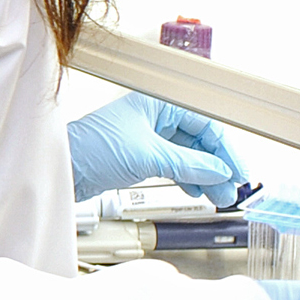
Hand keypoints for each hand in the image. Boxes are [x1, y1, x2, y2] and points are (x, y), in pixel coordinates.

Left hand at [67, 92, 246, 205]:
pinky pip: (173, 164)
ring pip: (187, 153)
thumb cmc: (92, 149)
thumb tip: (219, 171)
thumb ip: (189, 164)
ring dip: (203, 174)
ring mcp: (146, 136)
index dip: (224, 149)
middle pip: (198, 139)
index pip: (204, 122)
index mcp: (156, 104)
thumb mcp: (149, 156)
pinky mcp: (138, 155)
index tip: (237, 171)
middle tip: (228, 189)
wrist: (61, 168)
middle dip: (216, 164)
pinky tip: (194, 189)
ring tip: (215, 195)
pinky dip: (186, 177)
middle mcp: (153, 116)